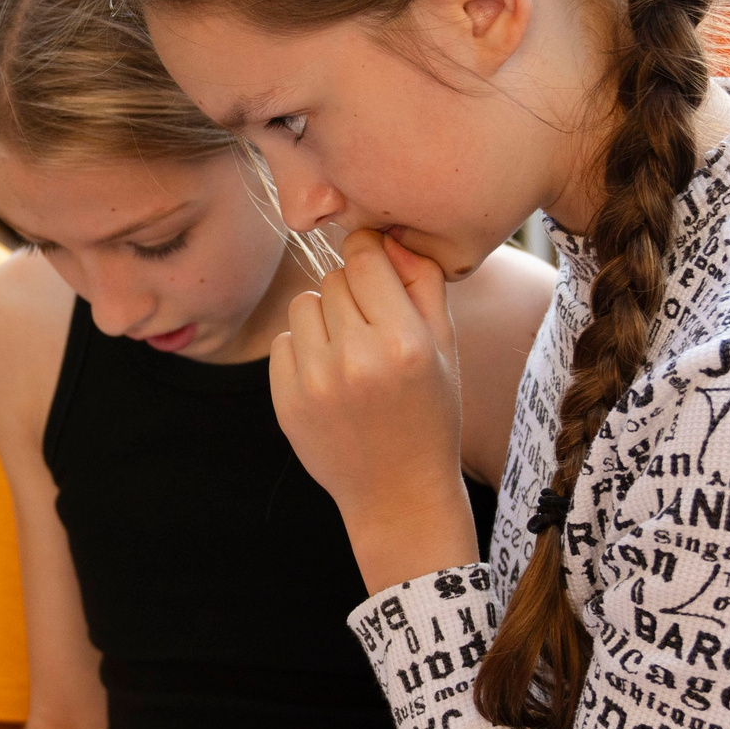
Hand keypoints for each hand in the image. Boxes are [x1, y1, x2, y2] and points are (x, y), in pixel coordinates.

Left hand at [272, 229, 478, 590]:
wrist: (398, 493)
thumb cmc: (430, 414)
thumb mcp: (446, 348)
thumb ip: (423, 284)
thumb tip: (387, 234)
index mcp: (405, 342)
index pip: (365, 256)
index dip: (371, 255)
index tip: (376, 268)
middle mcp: (357, 359)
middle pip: (334, 279)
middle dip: (353, 293)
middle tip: (373, 328)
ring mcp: (316, 382)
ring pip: (304, 305)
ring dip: (325, 319)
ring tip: (350, 353)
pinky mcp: (286, 401)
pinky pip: (283, 341)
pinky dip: (303, 351)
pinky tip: (330, 378)